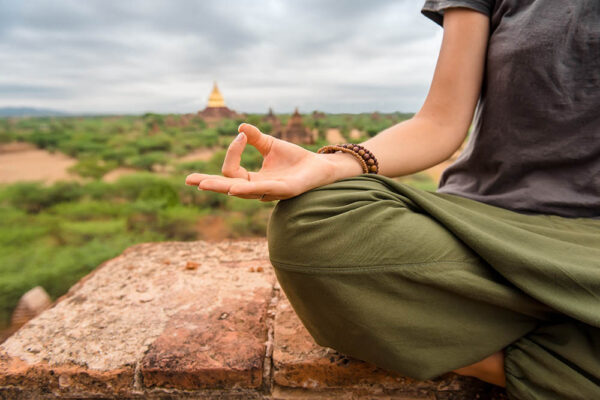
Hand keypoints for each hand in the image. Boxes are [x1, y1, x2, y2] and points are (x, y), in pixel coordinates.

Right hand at [185, 123, 360, 200]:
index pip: (231, 171)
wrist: (320, 165)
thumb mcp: (271, 145)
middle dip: (210, 184)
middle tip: (190, 180)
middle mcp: (258, 189)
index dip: (232, 152)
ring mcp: (270, 191)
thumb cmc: (295, 159)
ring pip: (243, 192)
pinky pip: (264, 191)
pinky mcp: (285, 190)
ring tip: (206, 185)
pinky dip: (248, 189)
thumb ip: (255, 139)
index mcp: (252, 180)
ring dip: (224, 187)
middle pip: (228, 187)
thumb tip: (239, 128)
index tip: (241, 137)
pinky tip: (235, 188)